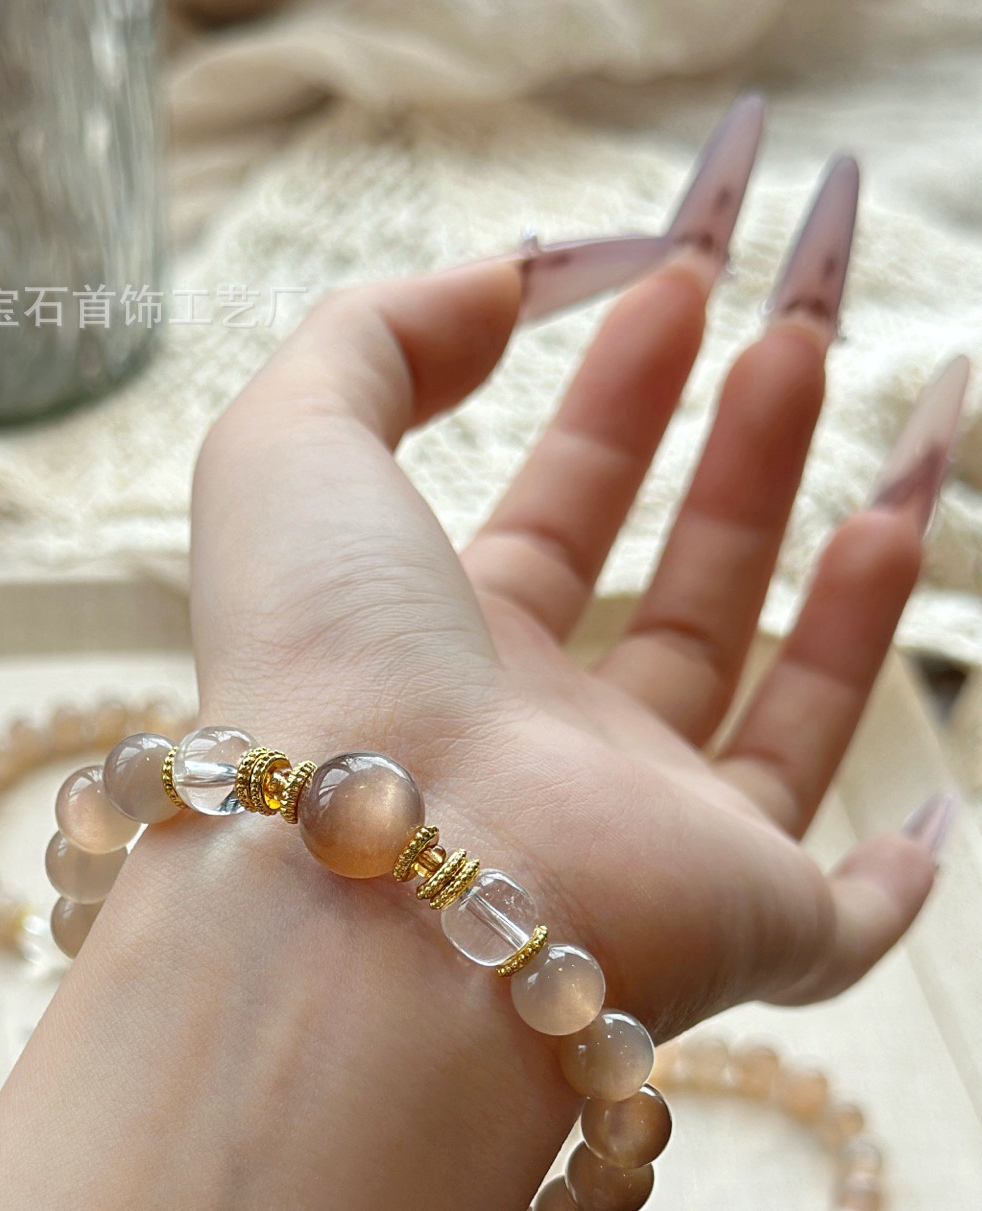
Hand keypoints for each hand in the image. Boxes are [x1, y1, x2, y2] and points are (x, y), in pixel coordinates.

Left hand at [188, 169, 963, 1037]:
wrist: (380, 882)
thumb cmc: (326, 663)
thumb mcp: (292, 445)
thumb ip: (374, 339)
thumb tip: (498, 282)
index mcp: (444, 655)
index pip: (553, 517)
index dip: (615, 401)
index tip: (679, 279)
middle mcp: (551, 755)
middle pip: (678, 600)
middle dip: (742, 462)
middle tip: (800, 335)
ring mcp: (653, 847)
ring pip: (779, 720)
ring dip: (847, 592)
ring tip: (913, 441)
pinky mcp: (747, 931)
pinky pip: (839, 923)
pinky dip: (895, 876)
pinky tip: (931, 809)